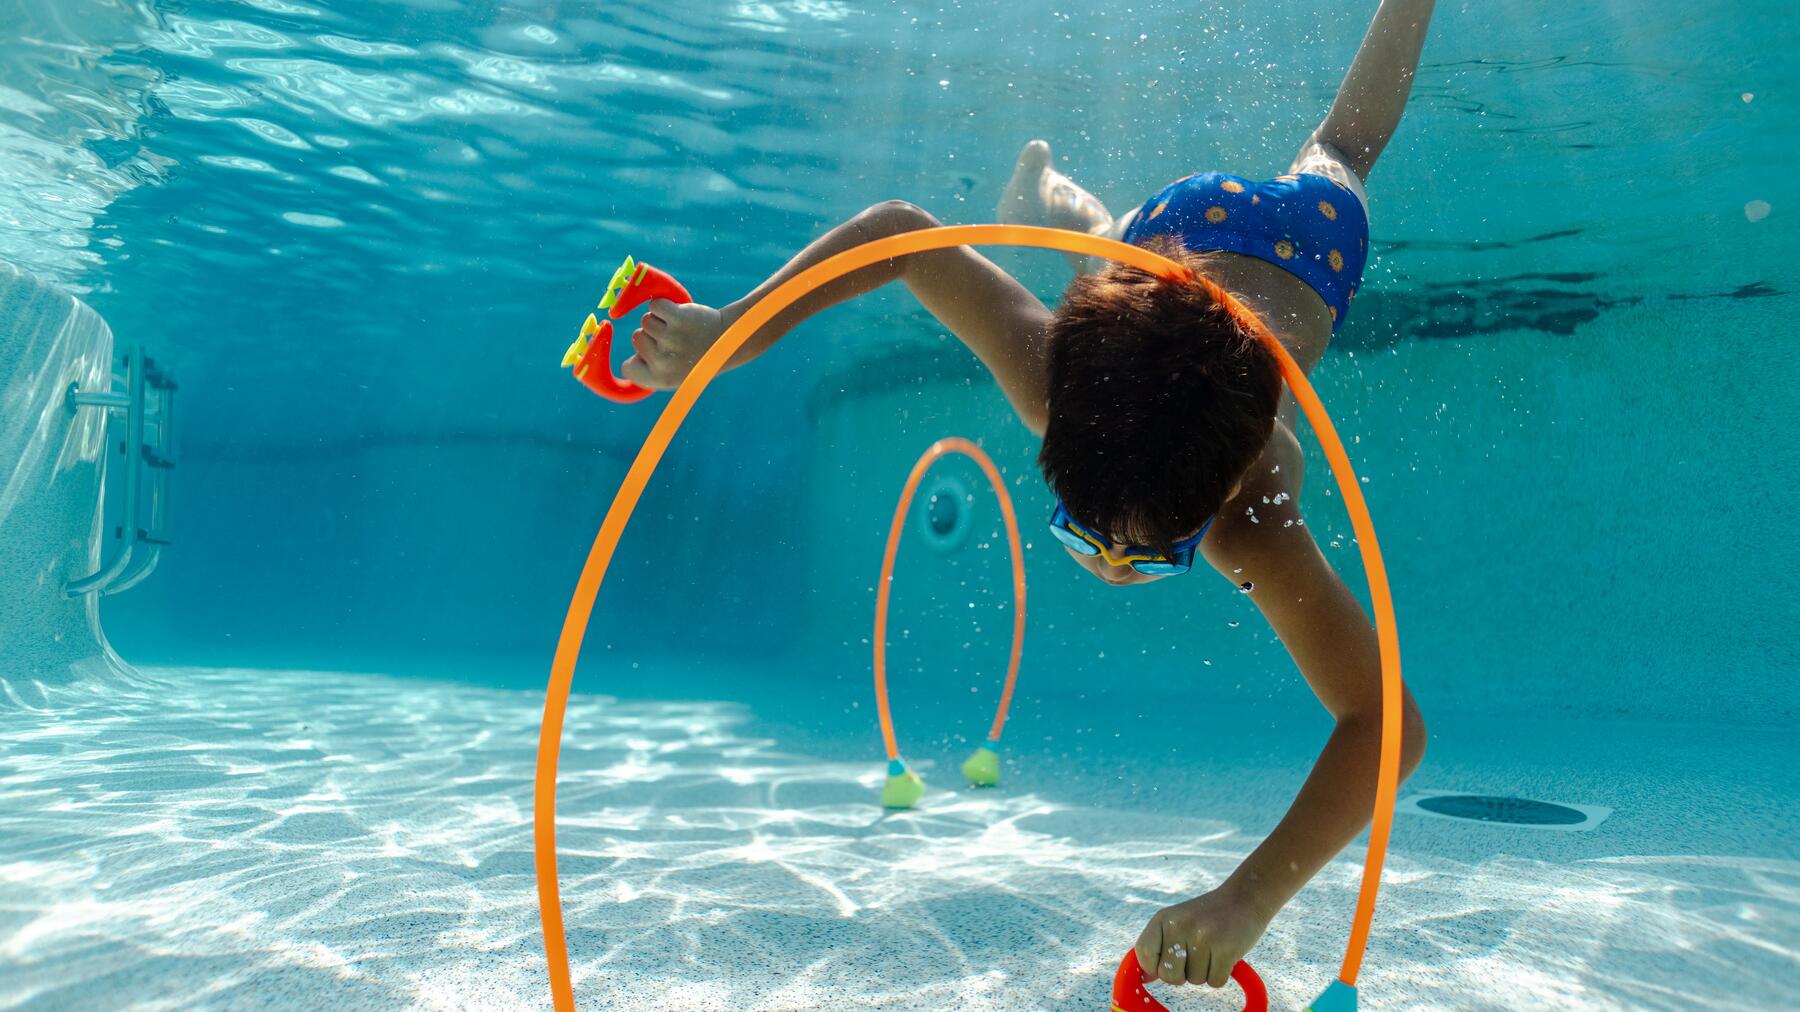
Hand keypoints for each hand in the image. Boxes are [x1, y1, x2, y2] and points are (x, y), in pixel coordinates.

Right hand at [617, 298, 727, 389]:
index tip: (649, 356)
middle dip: (651, 336)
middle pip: (636, 338)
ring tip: (679, 328)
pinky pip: (655, 305)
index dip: (637, 358)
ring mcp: (671, 339)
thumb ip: (650, 371)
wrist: (726, 339)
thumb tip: (626, 367)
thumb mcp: (674, 374)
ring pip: (646, 320)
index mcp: (660, 379)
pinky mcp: (679, 318)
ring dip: (659, 320)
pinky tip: (679, 315)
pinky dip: (664, 305)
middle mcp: (664, 362)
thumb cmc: (695, 356)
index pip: (627, 368)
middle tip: (675, 340)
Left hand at [1135, 885, 1274, 989]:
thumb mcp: (1178, 922)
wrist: (1244, 898)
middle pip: (1168, 975)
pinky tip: (1225, 955)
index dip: (1155, 967)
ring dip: (1205, 972)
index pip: (1144, 954)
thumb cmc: (1207, 917)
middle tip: (1196, 957)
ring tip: (1213, 949)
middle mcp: (1180, 925)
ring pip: (1195, 981)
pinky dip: (1221, 975)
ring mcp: (1203, 936)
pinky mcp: (1226, 948)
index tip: (1170, 963)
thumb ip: (1159, 947)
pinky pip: (1215, 982)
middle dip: (1182, 975)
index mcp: (1163, 918)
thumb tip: (1145, 978)